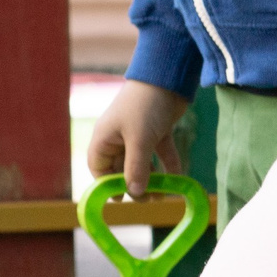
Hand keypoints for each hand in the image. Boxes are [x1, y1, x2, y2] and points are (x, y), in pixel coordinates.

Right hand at [86, 81, 189, 197]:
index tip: (120, 199)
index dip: (107, 183)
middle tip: (147, 200)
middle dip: (133, 184)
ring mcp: (139, 133)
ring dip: (151, 178)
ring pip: (143, 162)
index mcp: (105, 137)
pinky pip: (161, 153)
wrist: (168, 76)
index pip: (99, 166)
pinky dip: (168, 165)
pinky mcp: (158, 129)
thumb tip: (135, 194)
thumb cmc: (145, 106)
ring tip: (161, 196)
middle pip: (122, 167)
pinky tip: (177, 181)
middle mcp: (119, 136)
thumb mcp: (139, 140)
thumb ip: (136, 168)